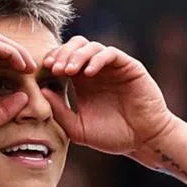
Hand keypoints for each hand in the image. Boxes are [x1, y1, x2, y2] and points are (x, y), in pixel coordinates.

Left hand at [41, 37, 176, 162]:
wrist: (143, 141)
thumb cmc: (113, 137)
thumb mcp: (79, 129)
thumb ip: (60, 112)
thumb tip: (42, 90)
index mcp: (83, 83)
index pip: (64, 60)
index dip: (53, 60)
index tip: (43, 70)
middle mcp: (97, 71)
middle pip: (75, 46)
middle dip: (62, 54)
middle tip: (54, 69)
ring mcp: (113, 67)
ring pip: (91, 46)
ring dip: (76, 55)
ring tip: (68, 71)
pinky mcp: (128, 67)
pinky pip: (110, 53)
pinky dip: (97, 59)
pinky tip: (88, 74)